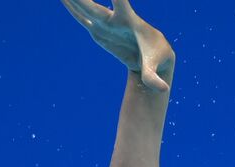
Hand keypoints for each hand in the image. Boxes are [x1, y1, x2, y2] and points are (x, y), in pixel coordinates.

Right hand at [60, 0, 175, 91]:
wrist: (152, 58)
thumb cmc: (156, 58)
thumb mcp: (155, 67)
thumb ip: (153, 77)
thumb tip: (162, 88)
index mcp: (129, 21)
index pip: (120, 1)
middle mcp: (114, 19)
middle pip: (93, 6)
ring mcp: (105, 24)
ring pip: (85, 9)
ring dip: (73, 0)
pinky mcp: (98, 31)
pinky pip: (82, 18)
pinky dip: (72, 8)